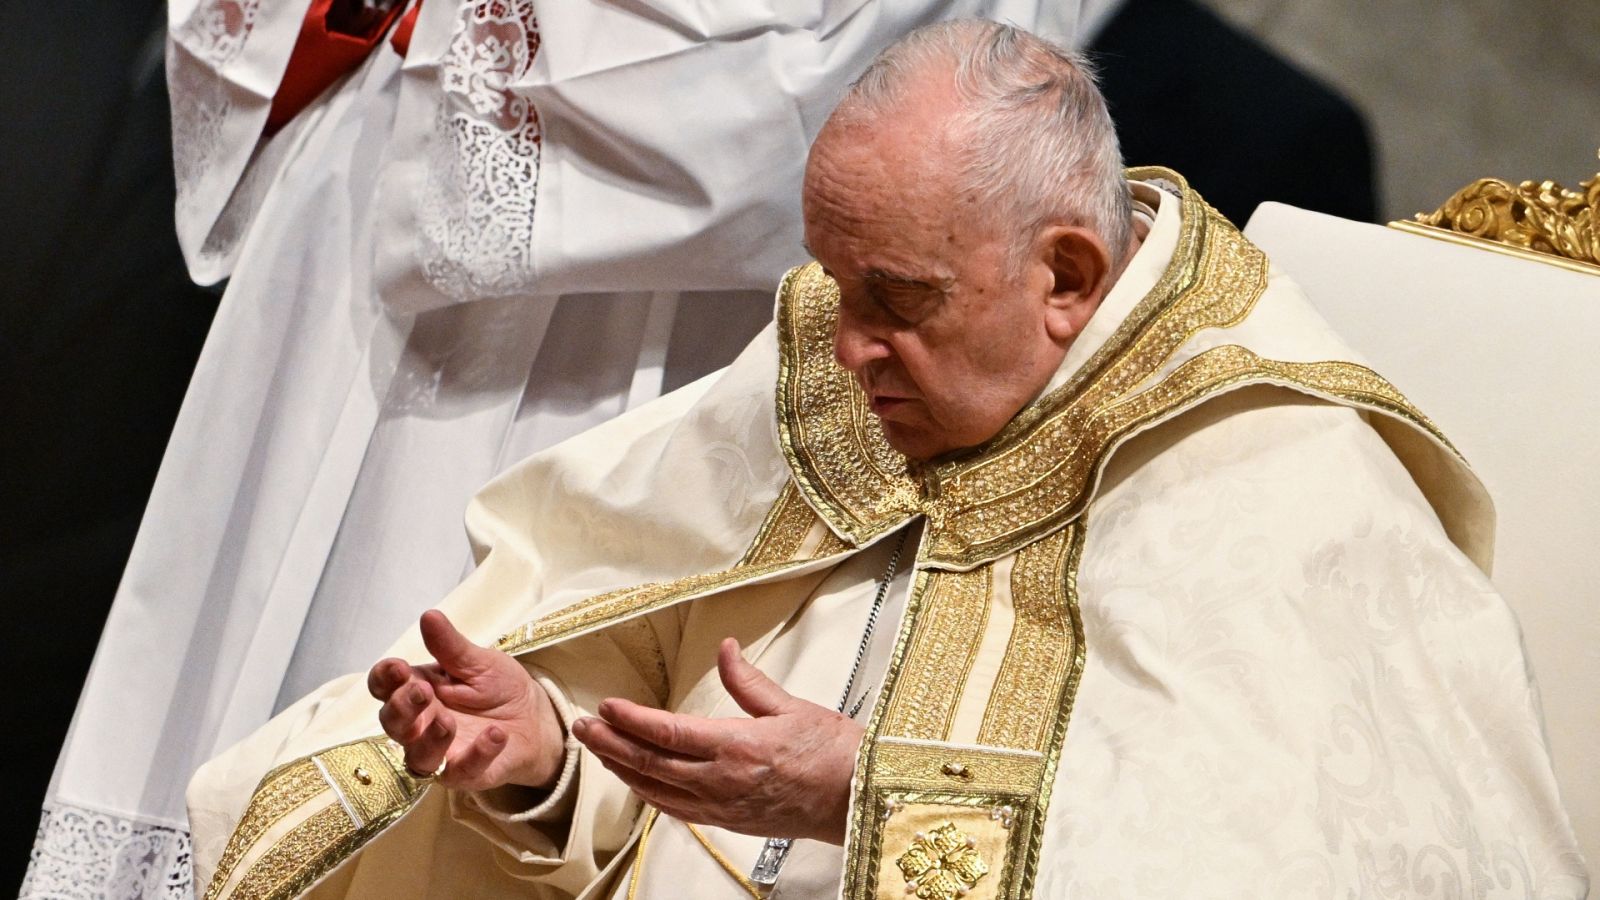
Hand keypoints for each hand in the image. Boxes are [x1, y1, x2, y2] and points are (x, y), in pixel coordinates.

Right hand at [368, 610, 564, 791]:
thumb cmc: (498, 688)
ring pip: (417, 757)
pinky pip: (464, 772)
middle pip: (393, 723)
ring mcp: (441, 754)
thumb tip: (429, 616)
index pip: (385, 687)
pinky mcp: (467, 774)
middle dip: (402, 707)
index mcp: (416, 691)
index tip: (397, 667)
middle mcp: (420, 725)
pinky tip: (495, 734)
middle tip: (422, 691)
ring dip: (430, 740)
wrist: (535, 718)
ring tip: (448, 721)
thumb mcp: (478, 661)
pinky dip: (478, 754)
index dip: (384, 678)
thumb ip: (451, 646)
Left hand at [572, 638, 863, 843]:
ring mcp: (721, 806)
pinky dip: (650, 794)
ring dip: (623, 770)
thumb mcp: (792, 707)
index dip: (631, 720)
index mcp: (736, 747)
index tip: (606, 706)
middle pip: (650, 764)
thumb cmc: (833, 753)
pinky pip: (676, 810)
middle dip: (611, 745)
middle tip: (583, 728)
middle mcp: (721, 782)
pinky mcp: (727, 821)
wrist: (857, 800)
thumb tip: (725, 649)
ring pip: (657, 791)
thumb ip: (749, 681)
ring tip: (600, 751)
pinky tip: (639, 782)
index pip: (667, 733)